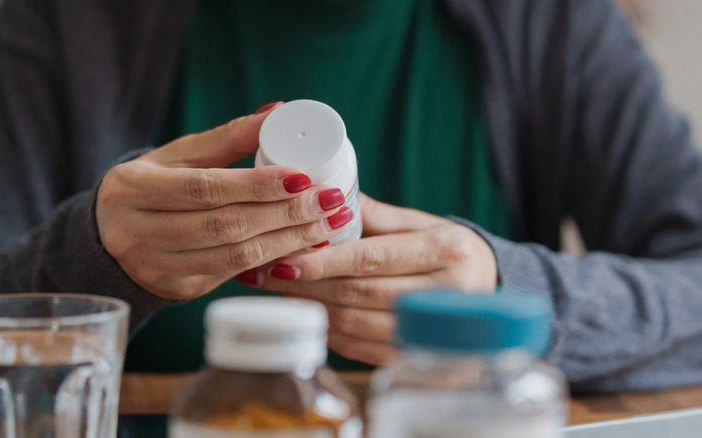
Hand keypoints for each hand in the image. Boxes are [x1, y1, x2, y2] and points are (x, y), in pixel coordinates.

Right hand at [96, 103, 352, 299]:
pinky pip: (234, 275)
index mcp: (134, 188)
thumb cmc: (149, 189)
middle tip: (329, 202)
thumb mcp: (176, 158)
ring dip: (289, 240)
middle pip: (226, 224)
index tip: (303, 177)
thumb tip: (277, 113)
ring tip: (327, 226)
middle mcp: (139, 232)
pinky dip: (273, 260)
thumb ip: (226, 138)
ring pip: (235, 256)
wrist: (108, 240)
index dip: (258, 185)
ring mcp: (157, 267)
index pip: (206, 187)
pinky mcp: (179, 289)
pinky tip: (303, 247)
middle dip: (286, 214)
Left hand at [236, 194, 497, 364]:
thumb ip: (376, 215)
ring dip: (313, 309)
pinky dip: (331, 332)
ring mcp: (435, 332)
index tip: (285, 260)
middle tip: (270, 274)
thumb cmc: (451, 251)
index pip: (372, 258)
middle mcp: (446, 294)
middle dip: (308, 285)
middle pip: (359, 294)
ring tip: (283, 292)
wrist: (493, 289)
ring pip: (357, 325)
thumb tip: (324, 199)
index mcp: (447, 251)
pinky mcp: (421, 357)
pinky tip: (312, 315)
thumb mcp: (424, 224)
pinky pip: (363, 349)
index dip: (324, 261)